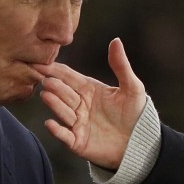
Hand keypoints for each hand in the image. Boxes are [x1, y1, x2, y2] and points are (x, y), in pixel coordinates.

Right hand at [34, 38, 146, 169]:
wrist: (140, 143)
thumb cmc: (136, 114)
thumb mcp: (132, 87)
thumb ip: (121, 65)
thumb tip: (116, 40)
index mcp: (89, 90)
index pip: (69, 77)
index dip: (56, 70)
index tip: (42, 63)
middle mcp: (80, 105)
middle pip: (64, 93)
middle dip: (54, 85)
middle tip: (45, 78)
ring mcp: (78, 123)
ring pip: (63, 111)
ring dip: (54, 104)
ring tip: (46, 94)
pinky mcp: (78, 141)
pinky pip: (65, 135)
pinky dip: (57, 130)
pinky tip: (51, 123)